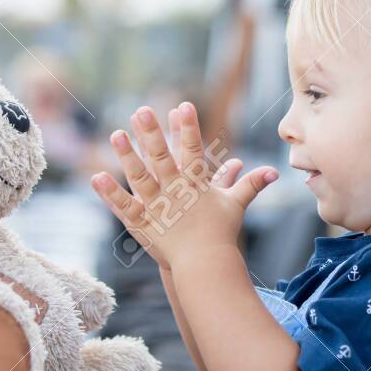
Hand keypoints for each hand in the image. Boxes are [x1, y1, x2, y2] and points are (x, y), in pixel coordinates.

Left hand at [92, 101, 278, 271]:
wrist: (206, 265)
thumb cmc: (221, 234)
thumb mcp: (235, 205)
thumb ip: (250, 184)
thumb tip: (274, 172)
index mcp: (196, 184)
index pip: (193, 150)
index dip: (188, 127)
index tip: (183, 105)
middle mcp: (175, 192)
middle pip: (162, 157)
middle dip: (152, 133)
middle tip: (141, 110)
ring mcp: (157, 207)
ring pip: (139, 176)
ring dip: (126, 155)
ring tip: (115, 134)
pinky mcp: (142, 223)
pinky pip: (124, 206)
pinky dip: (110, 193)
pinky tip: (96, 177)